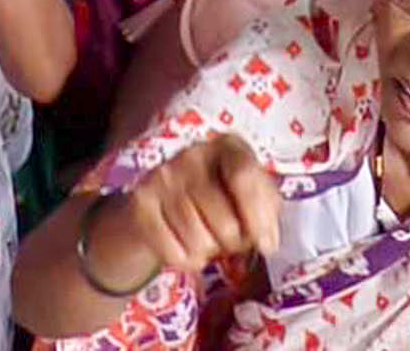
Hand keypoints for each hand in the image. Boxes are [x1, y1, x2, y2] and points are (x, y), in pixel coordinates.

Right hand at [106, 135, 284, 280]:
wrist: (168, 204)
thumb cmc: (223, 199)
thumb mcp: (253, 197)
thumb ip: (267, 213)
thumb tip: (266, 241)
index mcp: (229, 147)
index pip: (244, 177)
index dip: (257, 217)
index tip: (266, 246)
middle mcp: (193, 155)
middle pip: (224, 220)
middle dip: (233, 242)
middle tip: (230, 238)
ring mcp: (163, 178)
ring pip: (198, 241)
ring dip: (209, 251)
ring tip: (207, 238)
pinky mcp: (142, 204)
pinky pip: (174, 253)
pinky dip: (186, 261)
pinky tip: (187, 248)